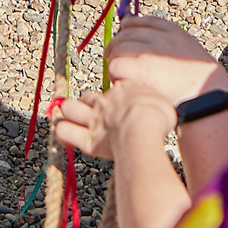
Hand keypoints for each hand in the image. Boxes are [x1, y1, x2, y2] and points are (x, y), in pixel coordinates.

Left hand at [53, 81, 168, 161]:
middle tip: (89, 108)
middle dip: (85, 101)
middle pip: (88, 95)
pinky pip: (66, 132)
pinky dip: (63, 132)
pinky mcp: (89, 140)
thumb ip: (157, 104)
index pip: (115, 87)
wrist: (143, 127)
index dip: (115, 95)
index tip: (119, 102)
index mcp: (125, 90)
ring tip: (69, 116)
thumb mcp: (164, 104)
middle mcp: (106, 102)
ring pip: (71, 108)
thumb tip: (161, 111)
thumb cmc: (158, 116)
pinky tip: (63, 131)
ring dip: (68, 111)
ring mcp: (95, 120)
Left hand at [105, 15, 227, 103]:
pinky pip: (115, 65)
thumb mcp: (189, 54)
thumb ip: (170, 45)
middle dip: (118, 46)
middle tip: (116, 59)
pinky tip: (121, 83)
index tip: (123, 35)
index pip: (142, 21)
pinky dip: (114, 74)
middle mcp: (159, 37)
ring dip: (115, 61)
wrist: (207, 98)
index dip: (129, 27)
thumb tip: (147, 46)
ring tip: (120, 75)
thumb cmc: (199, 83)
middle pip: (125, 34)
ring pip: (117, 48)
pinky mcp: (140, 67)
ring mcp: (149, 51)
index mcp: (173, 32)